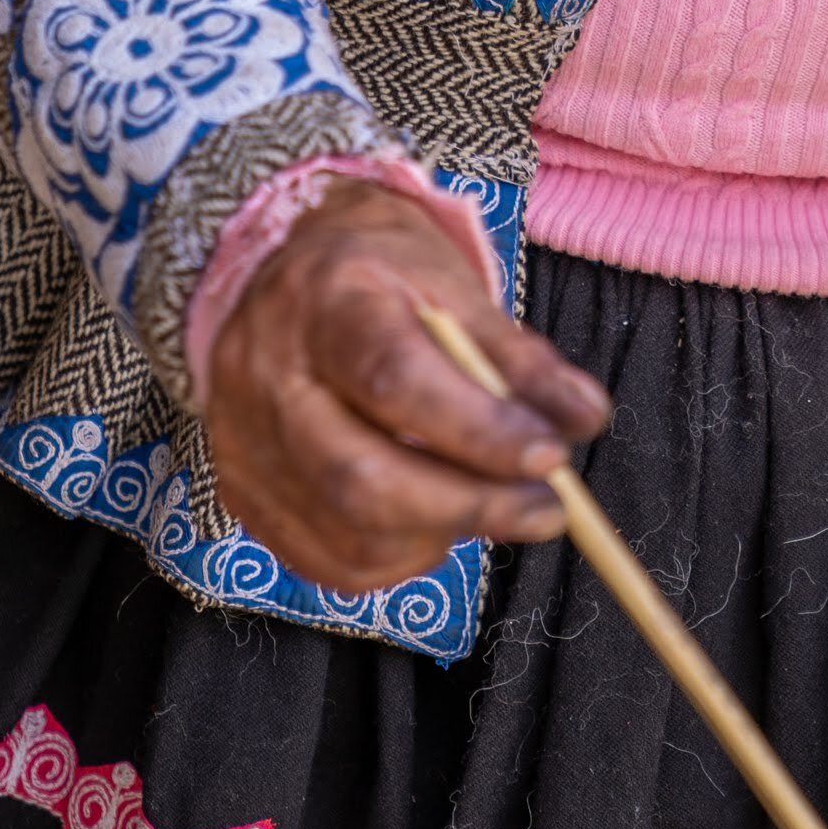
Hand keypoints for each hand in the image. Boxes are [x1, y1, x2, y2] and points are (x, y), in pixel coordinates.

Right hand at [203, 179, 609, 593]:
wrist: (283, 269)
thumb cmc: (380, 277)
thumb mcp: (452, 287)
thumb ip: (518, 358)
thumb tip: (584, 420)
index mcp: (325, 301)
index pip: (394, 379)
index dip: (477, 430)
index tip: (550, 456)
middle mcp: (266, 376)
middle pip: (360, 476)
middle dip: (470, 505)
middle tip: (546, 512)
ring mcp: (243, 442)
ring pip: (346, 531)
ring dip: (441, 535)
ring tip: (490, 503)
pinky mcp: (243, 492)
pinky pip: (326, 559)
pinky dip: (397, 558)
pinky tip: (432, 523)